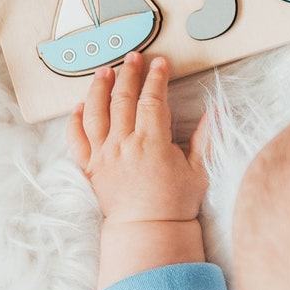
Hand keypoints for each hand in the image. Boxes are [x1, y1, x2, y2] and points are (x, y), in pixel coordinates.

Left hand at [69, 53, 210, 288]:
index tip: (160, 63)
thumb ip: (203, 138)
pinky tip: (79, 106)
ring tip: (104, 71)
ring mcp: (104, 155)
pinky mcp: (90, 168)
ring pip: (95, 113)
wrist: (147, 232)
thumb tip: (214, 112)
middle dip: (129, 74)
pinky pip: (76, 140)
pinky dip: (75, 120)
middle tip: (134, 58)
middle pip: (122, 99)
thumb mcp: (198, 170)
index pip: (152, 99)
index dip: (156, 78)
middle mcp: (124, 144)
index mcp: (152, 142)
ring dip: (99, 88)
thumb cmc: (174, 204)